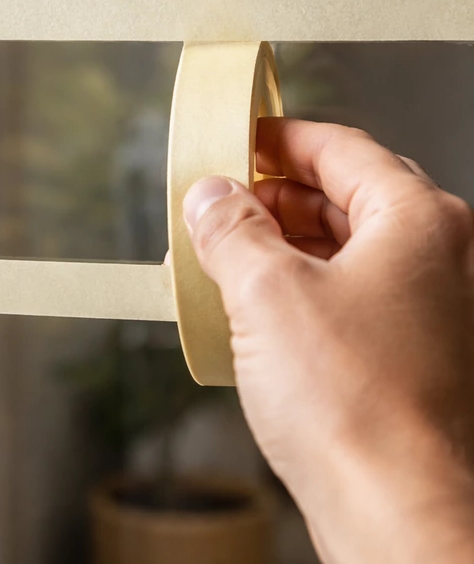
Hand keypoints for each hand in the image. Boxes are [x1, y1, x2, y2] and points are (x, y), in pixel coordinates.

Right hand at [183, 118, 473, 562]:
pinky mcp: (412, 355)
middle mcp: (439, 259)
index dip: (278, 139)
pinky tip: (253, 310)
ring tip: (220, 258)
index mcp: (418, 222)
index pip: (341, 148)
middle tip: (215, 204)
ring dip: (280, 248)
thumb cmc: (357, 406)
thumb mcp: (266, 292)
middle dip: (271, 198)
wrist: (401, 511)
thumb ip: (231, 229)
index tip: (235, 139)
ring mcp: (430, 310)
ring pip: (345, 252)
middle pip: (344, 197)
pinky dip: (300, 291)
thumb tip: (210, 197)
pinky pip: (349, 298)